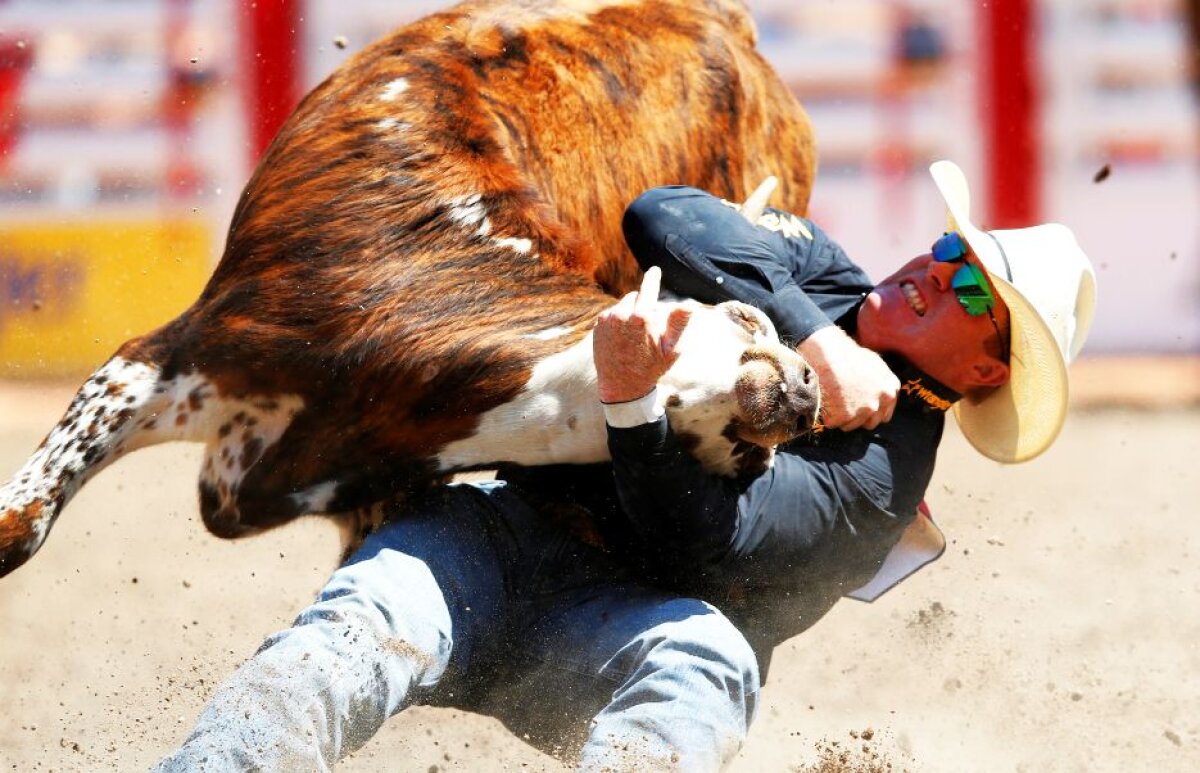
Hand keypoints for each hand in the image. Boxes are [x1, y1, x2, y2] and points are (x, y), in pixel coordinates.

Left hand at [593, 267, 693, 402]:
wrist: (621, 387)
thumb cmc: (651, 369)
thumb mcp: (671, 349)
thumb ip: (679, 323)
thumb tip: (690, 304)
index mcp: (641, 317)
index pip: (648, 288)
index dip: (653, 277)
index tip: (655, 270)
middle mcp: (621, 314)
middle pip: (636, 297)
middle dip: (643, 306)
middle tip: (648, 329)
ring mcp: (607, 319)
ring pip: (623, 305)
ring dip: (630, 313)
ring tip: (635, 337)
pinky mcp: (597, 325)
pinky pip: (611, 314)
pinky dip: (618, 320)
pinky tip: (622, 339)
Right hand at [799, 326, 898, 430]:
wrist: (828, 353)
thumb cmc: (848, 355)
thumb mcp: (874, 364)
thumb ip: (881, 383)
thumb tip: (881, 394)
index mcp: (891, 389)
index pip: (884, 415)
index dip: (870, 412)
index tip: (858, 407)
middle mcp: (881, 402)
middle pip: (869, 423)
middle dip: (857, 417)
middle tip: (842, 404)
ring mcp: (864, 410)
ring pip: (850, 425)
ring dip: (840, 417)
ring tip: (832, 398)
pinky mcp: (845, 416)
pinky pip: (833, 424)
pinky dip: (826, 416)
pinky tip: (825, 400)